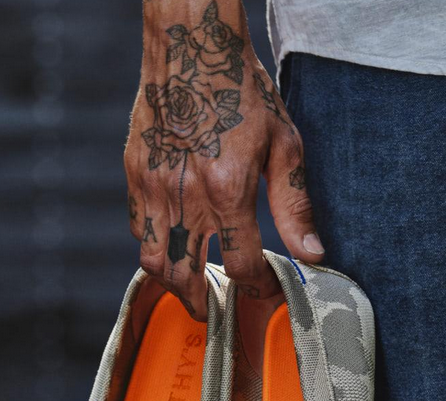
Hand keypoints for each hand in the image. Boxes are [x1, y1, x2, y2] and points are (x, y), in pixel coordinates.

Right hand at [124, 0, 323, 318]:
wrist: (190, 42)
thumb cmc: (241, 89)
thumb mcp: (283, 144)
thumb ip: (294, 206)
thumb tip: (311, 254)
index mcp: (227, 191)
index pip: (241, 267)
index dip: (257, 288)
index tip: (265, 289)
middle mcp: (185, 196)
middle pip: (186, 277)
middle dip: (202, 305)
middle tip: (213, 313)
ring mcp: (153, 186)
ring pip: (153, 261)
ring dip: (171, 284)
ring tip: (188, 290)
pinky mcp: (134, 172)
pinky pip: (137, 227)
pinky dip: (153, 247)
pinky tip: (170, 247)